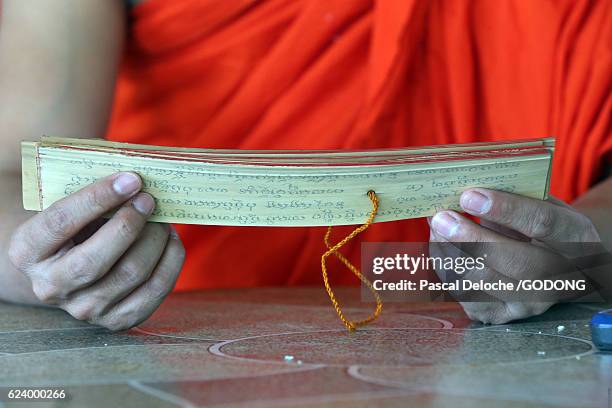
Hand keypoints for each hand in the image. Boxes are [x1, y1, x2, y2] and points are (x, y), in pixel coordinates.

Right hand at [8, 172, 184, 330]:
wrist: (71, 266)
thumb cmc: (75, 225)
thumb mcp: (69, 206)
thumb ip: (94, 195)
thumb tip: (137, 181)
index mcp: (27, 250)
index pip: (61, 222)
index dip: (98, 198)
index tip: (131, 180)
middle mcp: (50, 286)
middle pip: (95, 259)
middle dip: (130, 224)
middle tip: (149, 200)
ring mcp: (83, 309)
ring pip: (130, 273)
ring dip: (155, 239)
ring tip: (162, 219)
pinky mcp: (116, 320)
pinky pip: (154, 290)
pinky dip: (170, 260)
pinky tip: (170, 240)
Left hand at [428, 188, 604, 323]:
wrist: (559, 269)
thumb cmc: (543, 227)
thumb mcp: (542, 205)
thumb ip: (514, 197)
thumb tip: (467, 188)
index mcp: (575, 238)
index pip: (543, 223)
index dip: (505, 209)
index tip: (469, 196)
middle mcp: (561, 277)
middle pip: (514, 261)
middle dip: (471, 239)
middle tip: (441, 218)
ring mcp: (534, 302)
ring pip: (486, 282)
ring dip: (452, 253)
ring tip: (437, 227)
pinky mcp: (506, 315)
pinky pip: (468, 297)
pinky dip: (448, 271)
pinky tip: (442, 249)